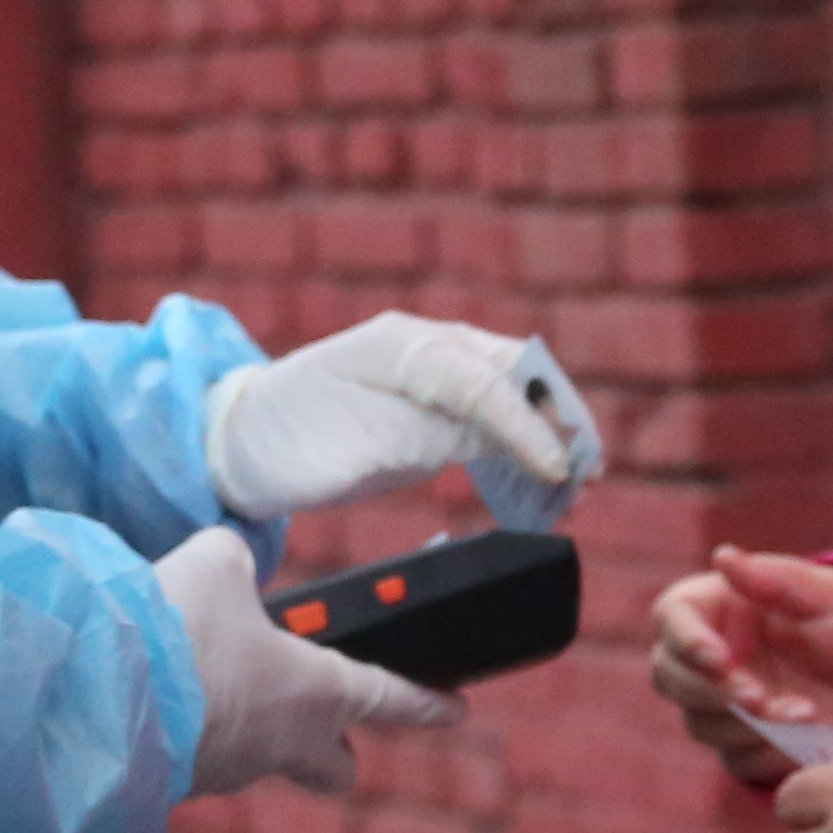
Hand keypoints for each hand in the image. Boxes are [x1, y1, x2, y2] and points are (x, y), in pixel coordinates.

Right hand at [156, 524, 460, 799]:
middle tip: (326, 723)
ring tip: (209, 681)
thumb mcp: (213, 567)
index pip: (390, 698)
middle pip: (335, 767)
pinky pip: (205, 759)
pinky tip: (164, 699)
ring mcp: (231, 771)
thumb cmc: (179, 632)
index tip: (456, 709)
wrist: (100, 703)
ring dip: (252, 731)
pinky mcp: (181, 785)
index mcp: (318, 692)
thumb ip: (232, 560)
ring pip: (263, 761)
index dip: (426, 703)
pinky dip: (196, 733)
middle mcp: (284, 743)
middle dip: (337, 750)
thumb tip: (225, 558)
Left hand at [204, 315, 604, 528]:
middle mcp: (428, 350)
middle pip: (516, 377)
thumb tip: (491, 435)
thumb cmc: (286, 435)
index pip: (484, 379)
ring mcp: (435, 379)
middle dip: (557, 422)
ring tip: (575, 487)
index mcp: (405, 344)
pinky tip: (543, 486)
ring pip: (514, 401)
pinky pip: (494, 424)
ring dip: (549, 440)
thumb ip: (420, 433)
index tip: (556, 467)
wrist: (245, 442)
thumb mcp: (348, 442)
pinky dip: (524, 452)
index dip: (526, 424)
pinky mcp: (435, 412)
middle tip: (587, 474)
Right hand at [649, 547, 832, 785]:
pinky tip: (807, 737)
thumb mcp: (831, 595)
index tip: (719, 658)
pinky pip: (736, 758)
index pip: (673, 617)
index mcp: (724, 606)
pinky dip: (766, 752)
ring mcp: (730, 704)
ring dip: (744, 724)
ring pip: (701, 722)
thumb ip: (775, 579)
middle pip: (670, 677)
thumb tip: (722, 557)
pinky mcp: (751, 744)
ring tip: (805, 713)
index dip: (685, 639)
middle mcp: (717, 654)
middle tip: (757, 698)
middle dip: (708, 691)